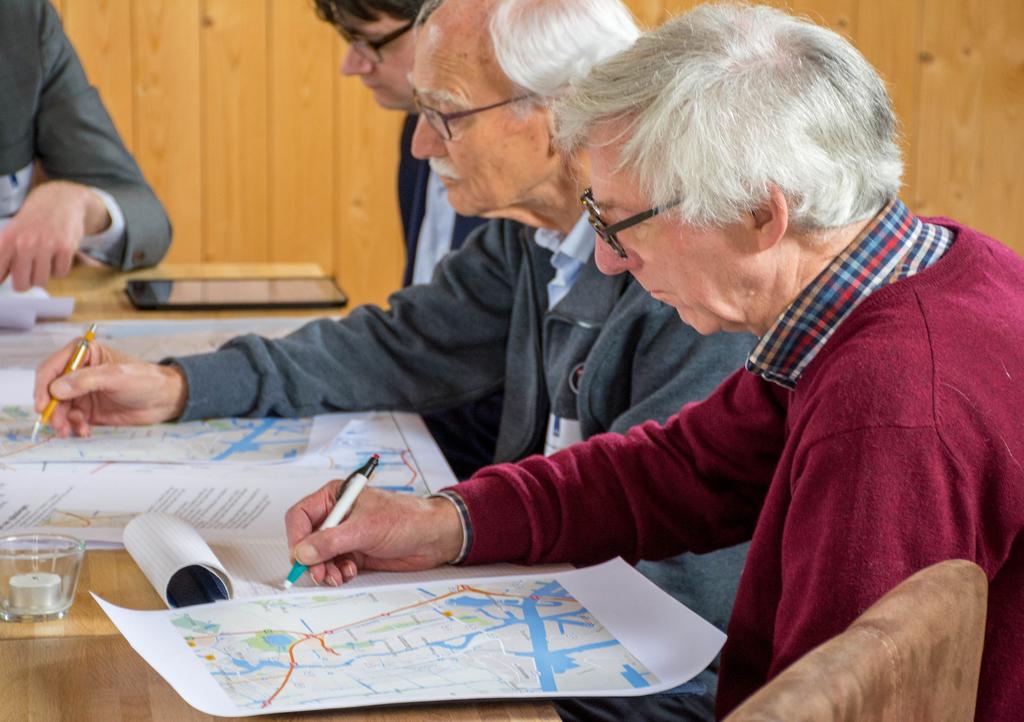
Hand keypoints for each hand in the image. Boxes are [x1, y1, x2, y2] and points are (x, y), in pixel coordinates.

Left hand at [0, 181, 111, 290]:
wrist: (60, 201)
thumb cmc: (33, 221)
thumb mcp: (12, 232)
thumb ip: (4, 256)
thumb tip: (1, 280)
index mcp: (7, 240)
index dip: (3, 279)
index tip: (8, 278)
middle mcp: (25, 243)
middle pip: (22, 284)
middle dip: (25, 282)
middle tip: (28, 274)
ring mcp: (47, 246)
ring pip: (42, 281)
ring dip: (43, 276)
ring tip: (43, 261)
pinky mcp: (66, 248)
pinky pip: (60, 274)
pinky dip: (59, 269)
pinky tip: (57, 256)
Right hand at [33, 340, 188, 436]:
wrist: (165, 400)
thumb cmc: (144, 380)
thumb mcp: (115, 377)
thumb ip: (85, 381)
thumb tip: (56, 389)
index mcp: (83, 354)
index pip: (51, 368)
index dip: (43, 386)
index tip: (42, 405)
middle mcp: (79, 372)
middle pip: (51, 391)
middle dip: (52, 408)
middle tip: (57, 424)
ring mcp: (83, 392)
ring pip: (60, 407)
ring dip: (61, 420)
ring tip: (70, 431)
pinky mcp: (89, 409)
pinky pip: (72, 419)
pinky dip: (73, 426)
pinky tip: (83, 431)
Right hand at [286, 485, 463, 586]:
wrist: (433, 537)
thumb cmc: (406, 519)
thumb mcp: (365, 528)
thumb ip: (331, 541)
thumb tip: (303, 552)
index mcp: (336, 497)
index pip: (301, 515)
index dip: (296, 537)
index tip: (299, 557)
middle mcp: (337, 515)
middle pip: (307, 540)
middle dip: (311, 559)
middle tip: (318, 573)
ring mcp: (345, 535)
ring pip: (319, 557)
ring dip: (324, 569)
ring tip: (336, 575)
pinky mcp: (354, 552)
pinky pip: (334, 566)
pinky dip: (337, 573)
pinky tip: (348, 573)